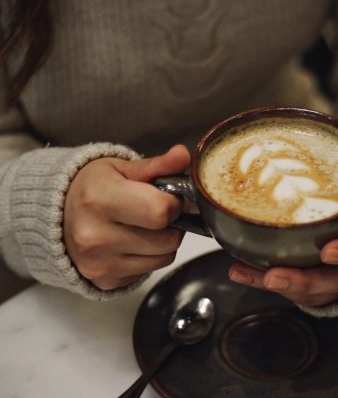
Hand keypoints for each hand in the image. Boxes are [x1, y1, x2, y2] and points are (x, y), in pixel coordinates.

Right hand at [64, 145, 190, 289]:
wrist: (57, 218)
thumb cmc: (93, 188)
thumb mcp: (122, 169)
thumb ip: (157, 165)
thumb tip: (183, 155)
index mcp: (99, 200)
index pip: (160, 212)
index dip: (173, 203)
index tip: (166, 197)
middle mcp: (95, 237)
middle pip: (168, 239)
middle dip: (171, 224)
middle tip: (155, 211)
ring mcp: (100, 263)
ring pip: (165, 257)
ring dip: (163, 242)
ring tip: (143, 226)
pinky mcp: (105, 281)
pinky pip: (149, 271)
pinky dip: (148, 257)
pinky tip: (132, 243)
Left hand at [228, 136, 337, 306]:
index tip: (328, 251)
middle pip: (334, 279)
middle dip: (304, 281)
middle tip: (275, 276)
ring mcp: (333, 273)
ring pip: (310, 289)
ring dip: (280, 285)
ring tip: (250, 275)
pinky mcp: (313, 281)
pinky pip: (290, 287)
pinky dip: (261, 280)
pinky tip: (240, 271)